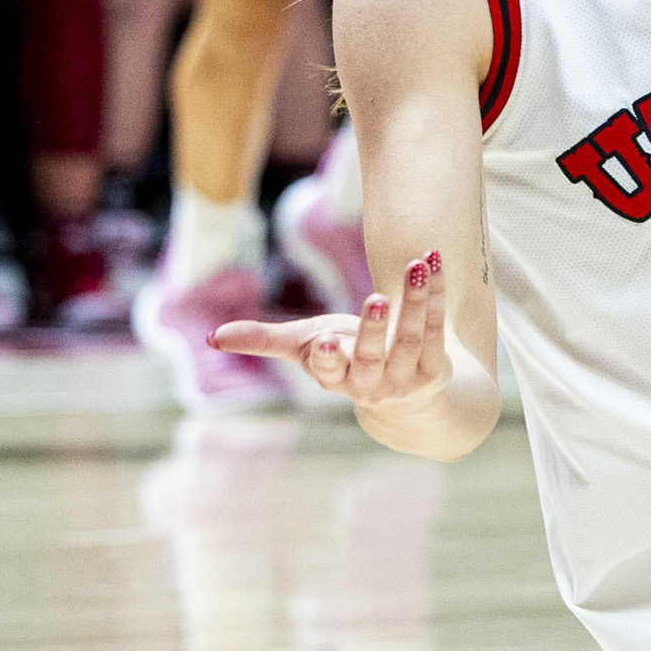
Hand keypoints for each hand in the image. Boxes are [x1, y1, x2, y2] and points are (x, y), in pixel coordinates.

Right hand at [217, 250, 448, 406]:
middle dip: (374, 330)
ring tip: (415, 265)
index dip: (327, 359)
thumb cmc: (344, 358)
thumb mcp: (304, 347)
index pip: (328, 372)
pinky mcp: (434, 366)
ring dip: (415, 301)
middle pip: (373, 357)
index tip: (325, 342)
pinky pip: (438, 328)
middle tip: (377, 299)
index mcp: (334, 377)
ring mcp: (405, 377)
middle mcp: (371, 384)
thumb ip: (263, 341)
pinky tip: (433, 261)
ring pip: (413, 339)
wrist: (403, 389)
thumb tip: (212, 338)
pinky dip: (436, 294)